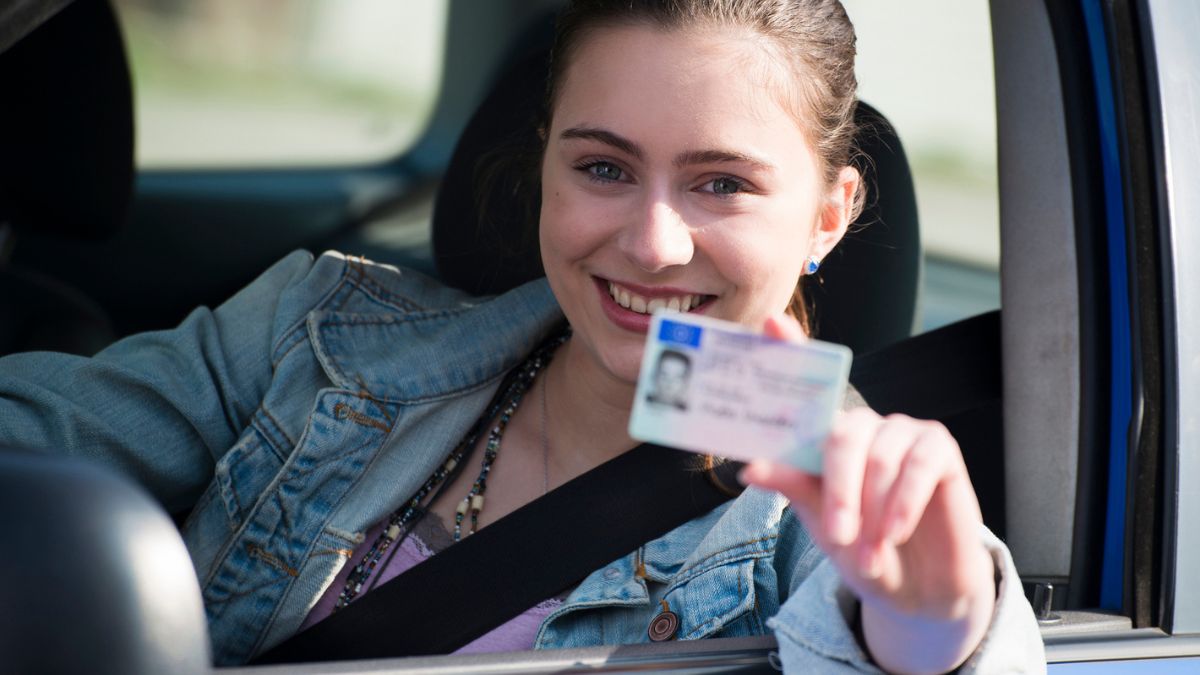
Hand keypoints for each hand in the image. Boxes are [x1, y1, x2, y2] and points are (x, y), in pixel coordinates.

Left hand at [741, 314, 994, 673]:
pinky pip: (919, 465)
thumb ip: (792, 487)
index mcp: (826, 436)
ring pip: (879, 454)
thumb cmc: (862, 548)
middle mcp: (863, 425)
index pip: (808, 383)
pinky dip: (903, 504)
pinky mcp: (940, 448)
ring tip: (870, 549)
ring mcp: (903, 431)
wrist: (915, 589)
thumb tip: (749, 467)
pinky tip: (896, 532)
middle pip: (842, 432)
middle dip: (837, 487)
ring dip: (873, 509)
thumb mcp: (820, 522)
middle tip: (837, 533)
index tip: (770, 323)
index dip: (791, 348)